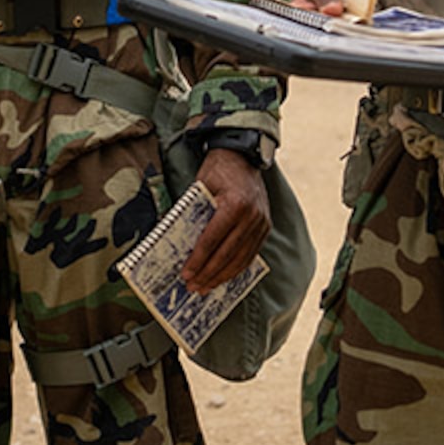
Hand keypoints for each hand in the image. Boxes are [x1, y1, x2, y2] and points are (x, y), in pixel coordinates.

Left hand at [180, 147, 270, 291]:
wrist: (242, 157)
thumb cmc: (217, 171)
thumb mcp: (200, 186)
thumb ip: (192, 212)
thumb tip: (178, 243)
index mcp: (234, 204)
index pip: (213, 239)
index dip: (199, 259)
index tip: (186, 274)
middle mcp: (252, 215)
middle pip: (228, 253)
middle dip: (208, 273)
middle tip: (193, 287)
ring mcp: (261, 223)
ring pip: (241, 258)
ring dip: (222, 276)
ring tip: (206, 287)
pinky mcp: (265, 227)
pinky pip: (251, 254)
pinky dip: (236, 268)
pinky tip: (223, 277)